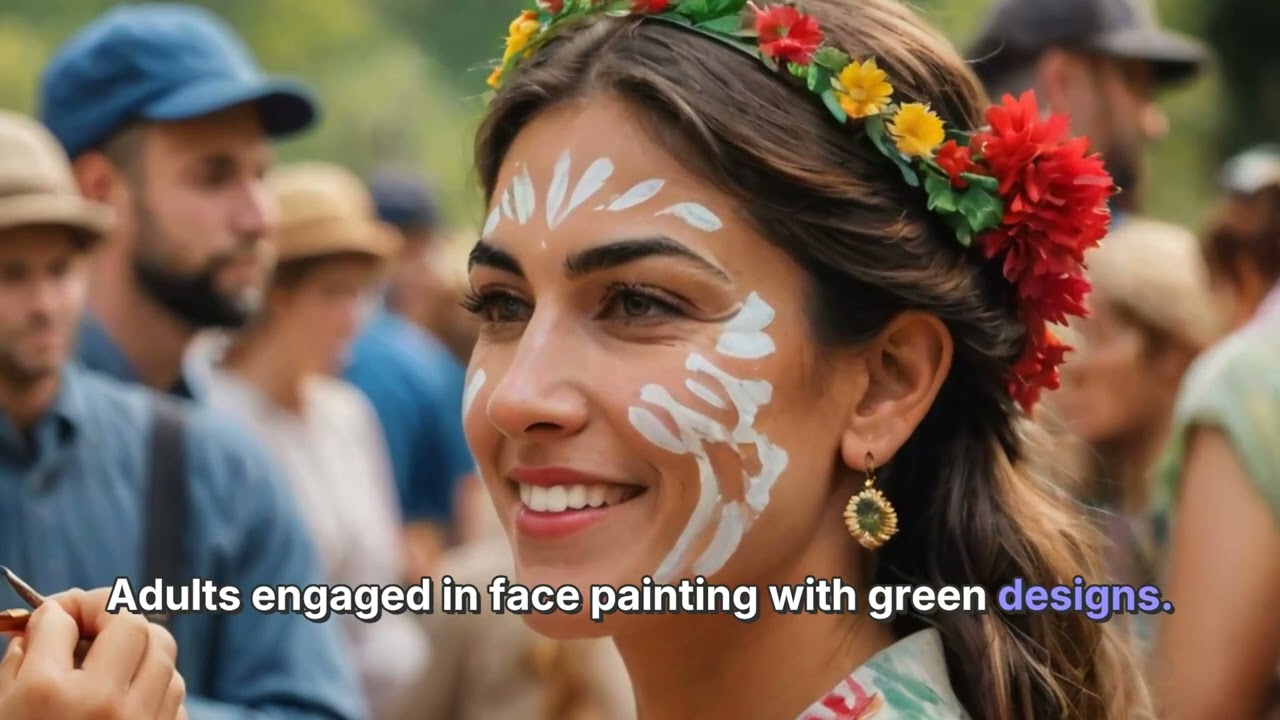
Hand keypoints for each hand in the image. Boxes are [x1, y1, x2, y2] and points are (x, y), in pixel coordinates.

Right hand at [0, 588, 186, 718]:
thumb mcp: (2, 709)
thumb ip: (19, 663)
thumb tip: (48, 622)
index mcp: (49, 693)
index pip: (63, 619)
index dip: (58, 609)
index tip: (54, 616)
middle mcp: (103, 704)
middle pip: (132, 623)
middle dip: (110, 615)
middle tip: (88, 625)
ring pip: (163, 656)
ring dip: (138, 652)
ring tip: (110, 665)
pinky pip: (175, 697)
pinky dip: (155, 690)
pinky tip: (128, 699)